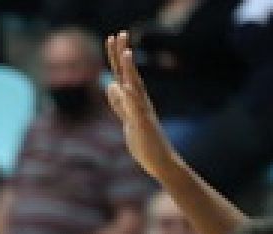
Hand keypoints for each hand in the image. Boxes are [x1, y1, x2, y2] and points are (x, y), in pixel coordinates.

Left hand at [103, 32, 178, 183]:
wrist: (160, 162)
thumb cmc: (145, 141)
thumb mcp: (128, 119)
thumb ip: (120, 103)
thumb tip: (111, 85)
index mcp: (135, 101)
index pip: (123, 75)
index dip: (117, 57)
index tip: (113, 37)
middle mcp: (141, 102)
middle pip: (130, 74)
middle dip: (124, 55)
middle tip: (121, 33)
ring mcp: (144, 113)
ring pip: (136, 88)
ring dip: (131, 71)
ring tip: (126, 54)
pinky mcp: (144, 126)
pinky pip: (138, 110)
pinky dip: (131, 99)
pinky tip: (125, 87)